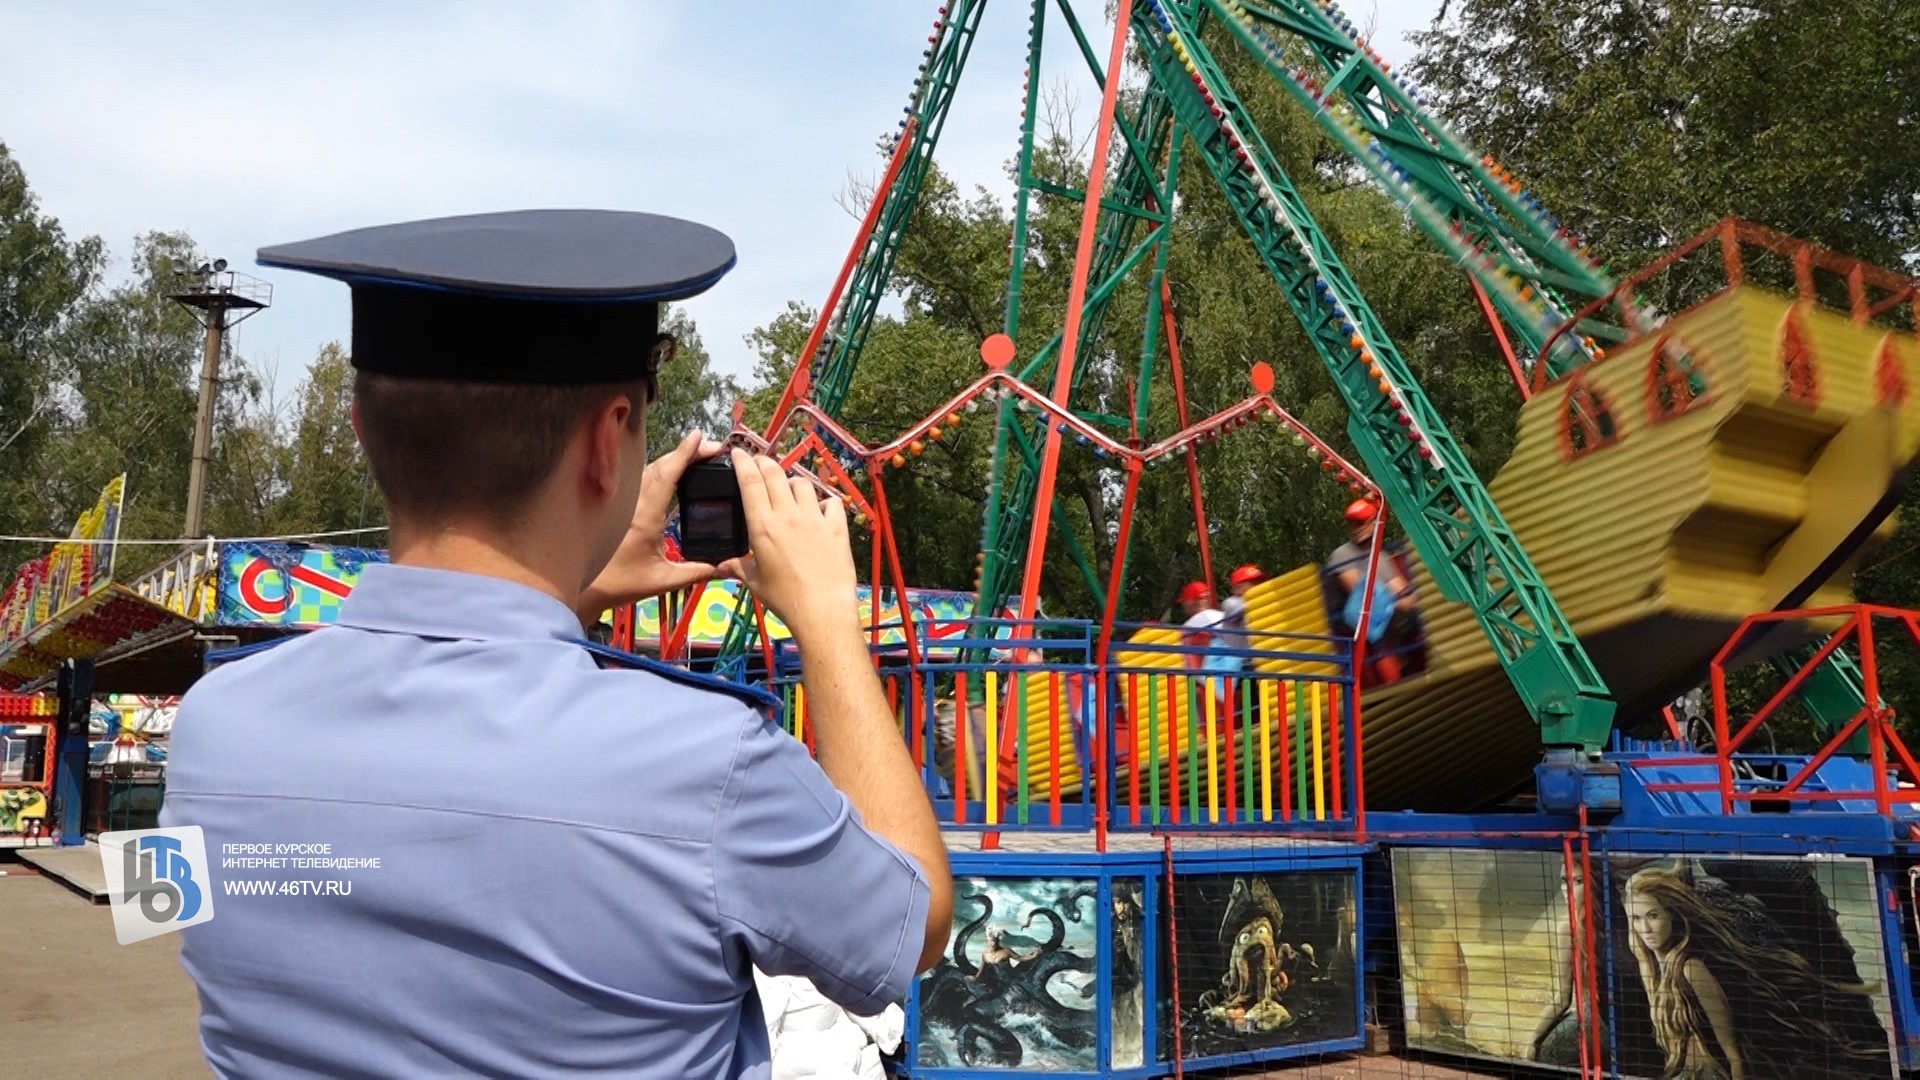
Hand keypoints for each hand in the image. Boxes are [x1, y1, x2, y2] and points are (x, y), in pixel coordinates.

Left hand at [578, 431, 726, 620]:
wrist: (589, 587)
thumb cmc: (623, 583)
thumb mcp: (664, 581)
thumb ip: (696, 572)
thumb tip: (726, 567)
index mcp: (646, 517)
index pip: (667, 476)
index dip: (684, 454)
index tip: (700, 438)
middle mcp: (634, 504)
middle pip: (660, 466)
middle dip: (686, 452)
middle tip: (712, 448)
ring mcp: (626, 504)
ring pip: (650, 470)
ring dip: (674, 459)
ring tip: (698, 455)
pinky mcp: (622, 507)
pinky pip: (643, 479)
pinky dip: (662, 469)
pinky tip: (673, 471)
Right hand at [726, 447, 860, 644]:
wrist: (822, 610)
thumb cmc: (785, 599)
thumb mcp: (755, 583)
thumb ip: (738, 567)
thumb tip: (721, 565)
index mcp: (763, 526)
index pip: (751, 482)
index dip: (743, 462)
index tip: (739, 452)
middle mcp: (788, 516)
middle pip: (775, 474)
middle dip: (764, 461)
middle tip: (759, 461)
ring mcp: (815, 519)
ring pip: (803, 483)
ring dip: (793, 481)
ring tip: (790, 489)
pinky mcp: (838, 528)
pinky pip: (832, 502)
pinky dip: (825, 502)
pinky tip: (821, 510)